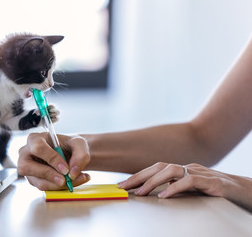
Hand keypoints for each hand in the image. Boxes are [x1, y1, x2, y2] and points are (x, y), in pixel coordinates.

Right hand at [18, 133, 90, 189]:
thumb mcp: (80, 144)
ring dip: (58, 185)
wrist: (70, 154)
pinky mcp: (34, 180)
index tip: (66, 168)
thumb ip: (80, 155)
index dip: (52, 159)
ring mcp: (28, 169)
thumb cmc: (70, 145)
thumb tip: (73, 172)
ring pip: (38, 182)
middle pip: (27, 167)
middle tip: (65, 180)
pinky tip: (72, 182)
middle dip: (48, 175)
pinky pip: (45, 188)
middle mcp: (26, 154)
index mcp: (35, 139)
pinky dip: (60, 188)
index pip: (38, 148)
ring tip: (75, 180)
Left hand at [118, 162, 251, 209]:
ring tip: (141, 192)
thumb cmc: (219, 193)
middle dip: (139, 176)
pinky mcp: (213, 182)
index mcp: (183, 170)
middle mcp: (189, 168)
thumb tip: (156, 195)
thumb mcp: (193, 191)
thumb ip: (177, 190)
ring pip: (172, 170)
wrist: (248, 193)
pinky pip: (191, 181)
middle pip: (159, 167)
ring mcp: (201, 173)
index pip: (156, 169)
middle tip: (123, 187)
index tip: (123, 185)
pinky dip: (176, 187)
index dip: (138, 176)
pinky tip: (165, 196)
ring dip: (153, 181)